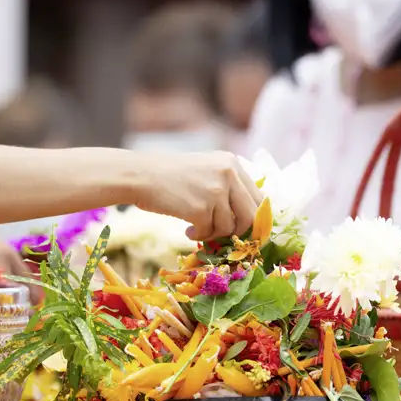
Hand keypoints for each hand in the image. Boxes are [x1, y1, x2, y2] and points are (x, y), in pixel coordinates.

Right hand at [133, 151, 263, 239]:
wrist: (141, 176)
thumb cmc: (171, 176)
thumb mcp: (206, 170)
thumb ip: (228, 186)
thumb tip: (249, 219)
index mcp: (232, 163)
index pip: (259, 197)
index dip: (255, 218)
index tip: (245, 230)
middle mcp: (228, 174)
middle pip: (251, 215)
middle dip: (239, 231)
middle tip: (225, 236)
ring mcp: (215, 191)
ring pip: (229, 227)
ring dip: (213, 233)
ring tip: (196, 227)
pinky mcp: (200, 207)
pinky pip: (209, 232)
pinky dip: (199, 236)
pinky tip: (188, 230)